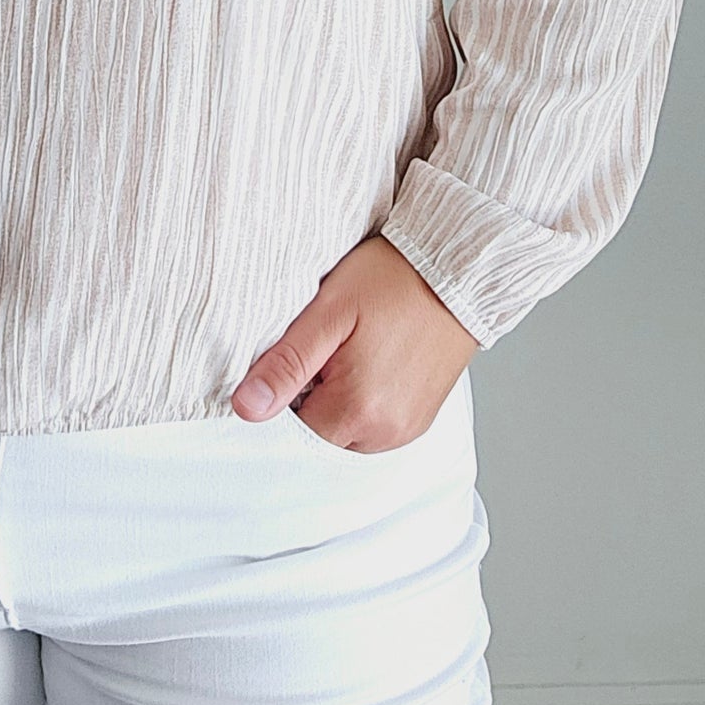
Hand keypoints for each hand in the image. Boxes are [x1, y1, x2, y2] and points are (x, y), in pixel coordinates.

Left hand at [231, 236, 479, 449]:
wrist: (458, 269)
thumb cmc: (393, 279)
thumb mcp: (329, 311)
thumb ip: (286, 363)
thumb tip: (245, 408)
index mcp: (359, 409)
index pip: (291, 431)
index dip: (281, 394)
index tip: (291, 359)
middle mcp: (386, 432)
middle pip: (320, 436)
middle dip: (308, 398)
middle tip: (321, 347)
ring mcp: (407, 429)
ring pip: (346, 433)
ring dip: (334, 402)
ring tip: (346, 351)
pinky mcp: (420, 419)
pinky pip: (374, 427)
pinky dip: (360, 402)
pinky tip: (367, 361)